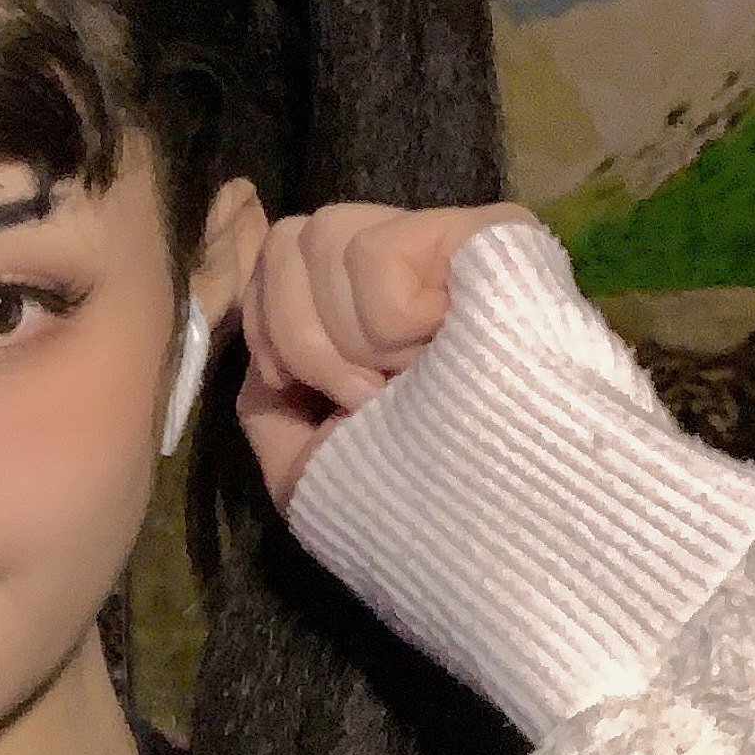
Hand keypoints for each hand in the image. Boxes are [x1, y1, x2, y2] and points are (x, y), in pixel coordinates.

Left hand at [237, 202, 538, 512]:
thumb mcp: (313, 470)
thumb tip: (261, 356)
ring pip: (324, 235)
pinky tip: (442, 346)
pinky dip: (389, 321)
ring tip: (412, 380)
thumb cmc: (411, 509)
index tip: (286, 384)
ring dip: (349, 338)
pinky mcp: (488, 230)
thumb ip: (269, 407)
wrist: (493, 524)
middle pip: (286, 237)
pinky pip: (376, 250)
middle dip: (299, 335)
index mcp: (364, 319)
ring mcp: (445, 245)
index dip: (262, 319)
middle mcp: (402, 272)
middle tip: (364, 397)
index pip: (276, 257)